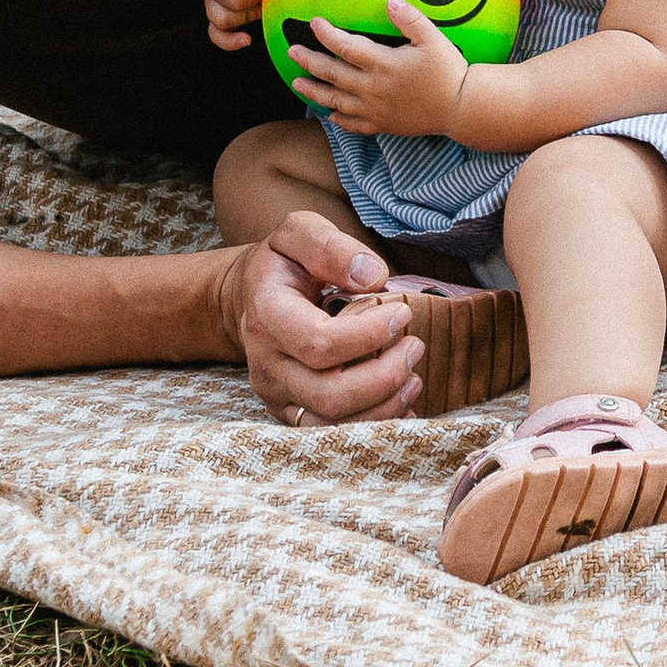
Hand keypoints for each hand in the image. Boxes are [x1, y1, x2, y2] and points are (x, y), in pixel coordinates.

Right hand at [222, 211, 423, 423]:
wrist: (251, 296)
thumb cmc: (284, 263)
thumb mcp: (299, 232)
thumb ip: (330, 246)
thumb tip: (372, 276)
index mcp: (266, 315)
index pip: (320, 343)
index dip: (369, 334)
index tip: (403, 312)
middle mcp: (265, 363)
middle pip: (329, 393)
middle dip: (384, 375)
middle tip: (415, 346)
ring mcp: (276, 394)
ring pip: (332, 423)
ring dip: (384, 406)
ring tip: (413, 376)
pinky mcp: (290, 412)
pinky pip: (332, 434)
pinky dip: (374, 424)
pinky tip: (401, 401)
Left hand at [289, 0, 478, 138]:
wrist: (461, 107)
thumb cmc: (448, 70)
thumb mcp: (433, 38)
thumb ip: (410, 19)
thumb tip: (389, 1)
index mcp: (384, 64)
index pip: (346, 47)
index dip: (327, 34)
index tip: (314, 23)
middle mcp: (373, 88)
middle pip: (333, 74)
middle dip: (309, 62)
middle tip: (291, 52)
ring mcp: (375, 109)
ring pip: (336, 101)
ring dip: (313, 91)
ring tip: (296, 84)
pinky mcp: (382, 125)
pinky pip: (353, 124)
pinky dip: (337, 118)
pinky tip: (328, 114)